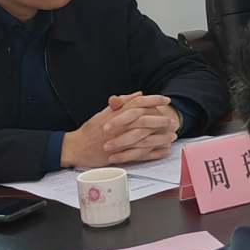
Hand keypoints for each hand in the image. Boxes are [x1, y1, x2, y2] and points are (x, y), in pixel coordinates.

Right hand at [63, 93, 179, 168]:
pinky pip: (141, 154)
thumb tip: (139, 94)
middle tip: (173, 120)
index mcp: (115, 114)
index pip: (137, 103)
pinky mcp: (120, 156)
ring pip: (144, 139)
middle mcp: (118, 127)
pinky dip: (154, 152)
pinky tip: (164, 150)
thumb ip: (123, 103)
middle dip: (161, 120)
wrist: (76, 148)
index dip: (154, 100)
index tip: (166, 100)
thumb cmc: (90, 130)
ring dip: (161, 137)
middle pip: (144, 121)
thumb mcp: (105, 112)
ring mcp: (119, 142)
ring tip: (172, 136)